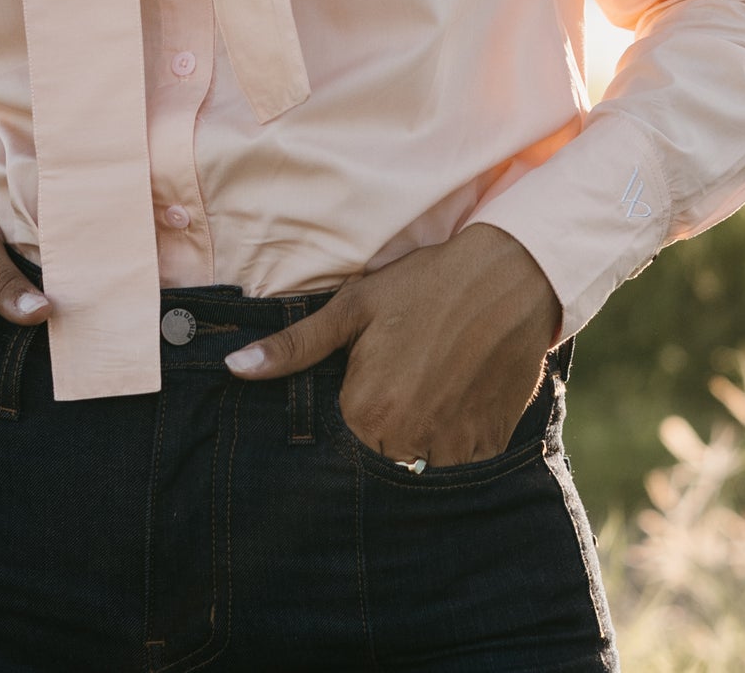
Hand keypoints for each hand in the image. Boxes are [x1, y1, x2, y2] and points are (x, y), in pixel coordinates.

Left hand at [224, 224, 560, 466]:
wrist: (509, 277)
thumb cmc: (426, 285)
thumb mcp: (355, 306)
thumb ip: (296, 346)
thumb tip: (236, 367)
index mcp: (367, 410)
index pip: (338, 441)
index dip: (348, 411)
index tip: (364, 384)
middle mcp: (408, 441)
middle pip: (378, 458)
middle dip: (380, 430)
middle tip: (401, 381)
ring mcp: (453, 450)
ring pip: (419, 466)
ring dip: (417, 442)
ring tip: (428, 388)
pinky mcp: (489, 447)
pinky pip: (460, 466)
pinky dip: (454, 444)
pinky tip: (456, 399)